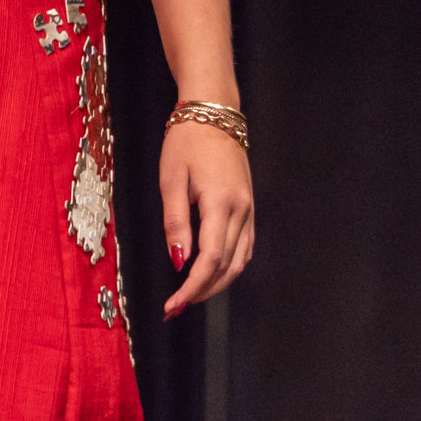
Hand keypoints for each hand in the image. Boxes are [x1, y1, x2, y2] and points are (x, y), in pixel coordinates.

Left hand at [157, 122, 253, 315]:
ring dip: (217, 283)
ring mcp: (249, 209)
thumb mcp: (171, 180)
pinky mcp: (248, 206)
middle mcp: (242, 209)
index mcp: (221, 203)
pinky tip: (211, 273)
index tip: (173, 305)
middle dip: (202, 291)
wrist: (213, 113)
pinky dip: (230, 266)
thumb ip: (175, 223)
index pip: (210, 259)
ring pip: (240, 260)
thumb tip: (179, 261)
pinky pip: (244, 246)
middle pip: (227, 266)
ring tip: (190, 296)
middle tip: (176, 307)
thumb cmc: (186, 141)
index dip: (192, 287)